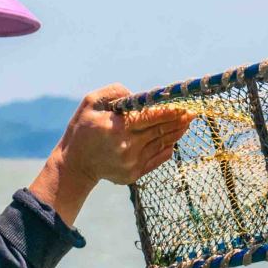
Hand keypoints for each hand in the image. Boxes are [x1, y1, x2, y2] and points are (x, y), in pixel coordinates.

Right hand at [29, 86, 192, 224]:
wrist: (75, 165)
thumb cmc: (83, 129)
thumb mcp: (91, 103)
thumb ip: (115, 93)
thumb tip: (139, 96)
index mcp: (117, 128)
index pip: (151, 117)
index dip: (170, 112)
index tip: (184, 106)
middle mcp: (127, 147)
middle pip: (161, 130)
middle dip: (178, 121)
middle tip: (192, 112)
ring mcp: (132, 163)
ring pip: (162, 144)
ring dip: (176, 133)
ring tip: (186, 123)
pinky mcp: (134, 174)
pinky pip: (158, 158)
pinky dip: (167, 147)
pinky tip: (173, 139)